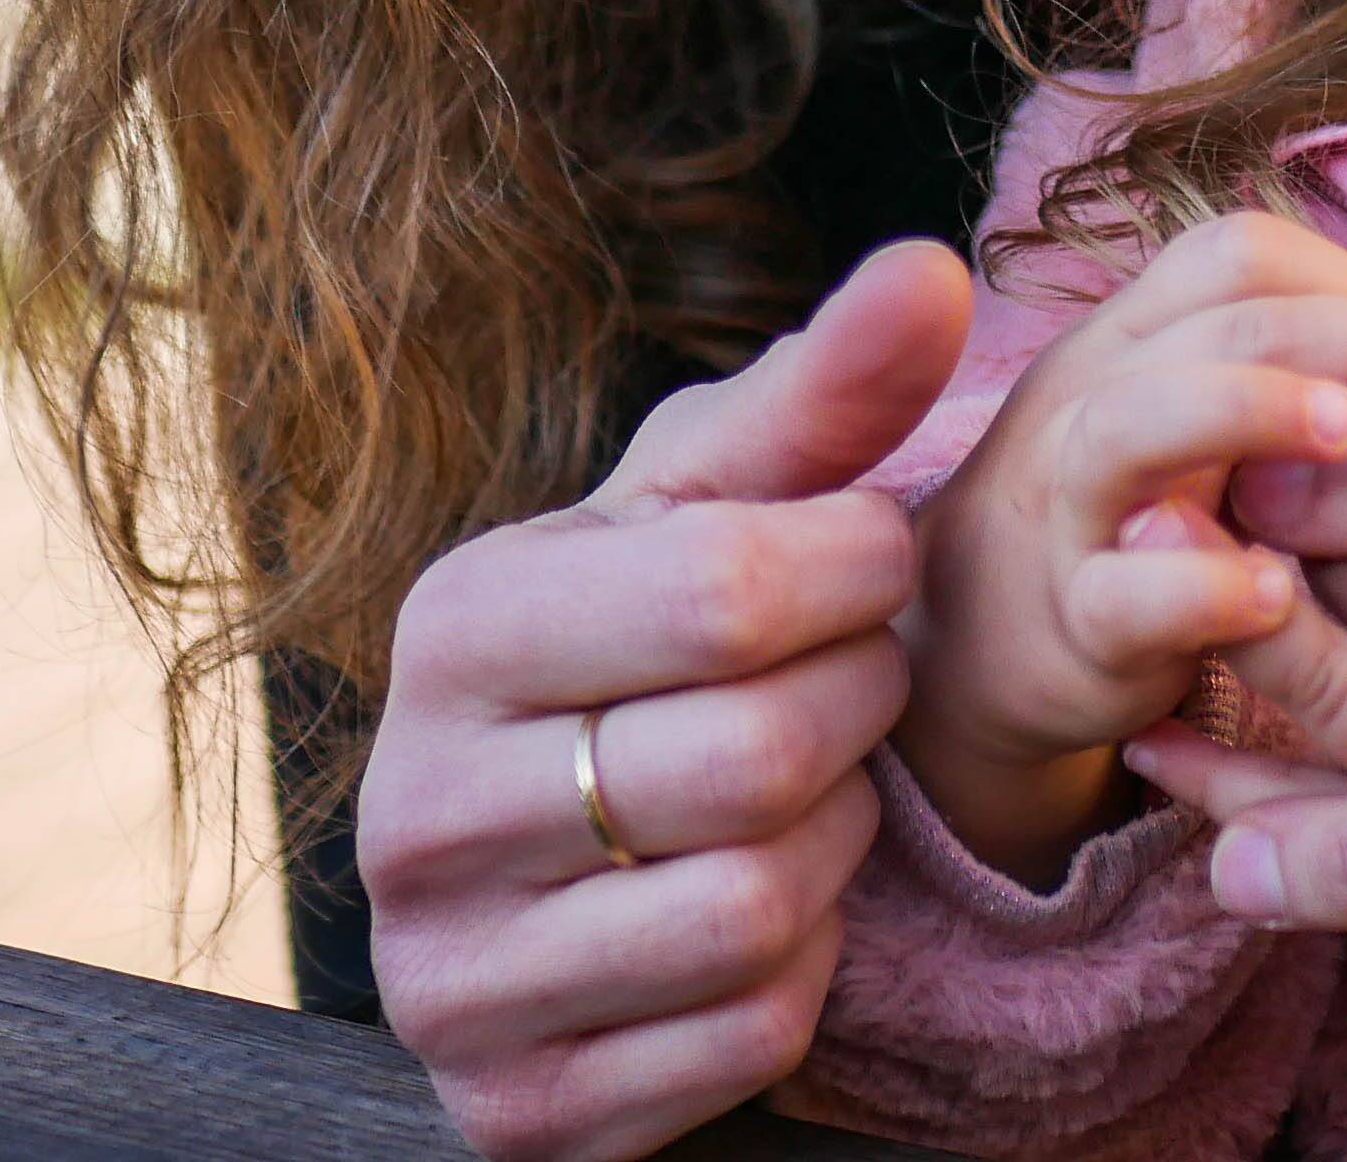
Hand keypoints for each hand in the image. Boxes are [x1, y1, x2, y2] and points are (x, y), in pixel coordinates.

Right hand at [358, 241, 972, 1161]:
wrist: (546, 864)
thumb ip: (822, 397)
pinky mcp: (512, 1108)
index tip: (866, 559)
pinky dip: (802, 972)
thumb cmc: (646, 643)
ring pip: (752, 907)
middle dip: (857, 709)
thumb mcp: (712, 508)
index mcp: (455, 627)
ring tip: (809, 791)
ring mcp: (450, 977)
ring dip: (836, 848)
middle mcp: (415, 809)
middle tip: (854, 681)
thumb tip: (932, 269)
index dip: (855, 571)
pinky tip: (770, 908)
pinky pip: (743, 1038)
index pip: (725, 590)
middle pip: (753, 756)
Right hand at [896, 212, 1346, 879]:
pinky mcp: (1073, 621)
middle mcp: (1095, 392)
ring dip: (1251, 411)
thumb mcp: (1209, 425)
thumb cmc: (1145, 516)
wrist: (986, 639)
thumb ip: (1301, 383)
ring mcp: (1072, 504)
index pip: (1240, 256)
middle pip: (1222, 321)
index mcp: (1139, 334)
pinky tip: (1282, 592)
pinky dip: (1202, 588)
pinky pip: (1124, 593)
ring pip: (1135, 421)